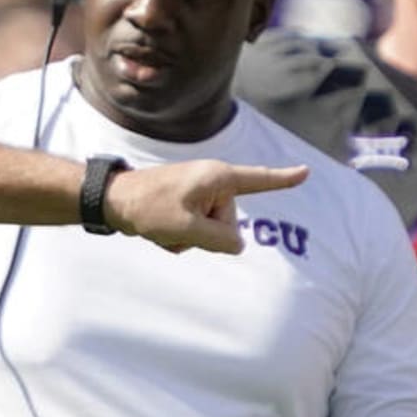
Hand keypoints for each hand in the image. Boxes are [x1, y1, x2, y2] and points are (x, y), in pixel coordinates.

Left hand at [104, 161, 307, 252]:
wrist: (110, 201)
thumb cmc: (146, 208)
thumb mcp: (186, 229)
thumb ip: (219, 239)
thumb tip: (237, 245)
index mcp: (217, 177)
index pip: (259, 180)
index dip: (283, 179)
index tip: (306, 172)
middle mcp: (211, 181)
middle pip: (226, 222)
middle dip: (202, 233)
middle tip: (171, 224)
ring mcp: (196, 191)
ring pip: (208, 229)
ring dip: (186, 236)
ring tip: (161, 225)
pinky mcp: (183, 202)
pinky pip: (192, 229)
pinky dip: (177, 235)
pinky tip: (157, 230)